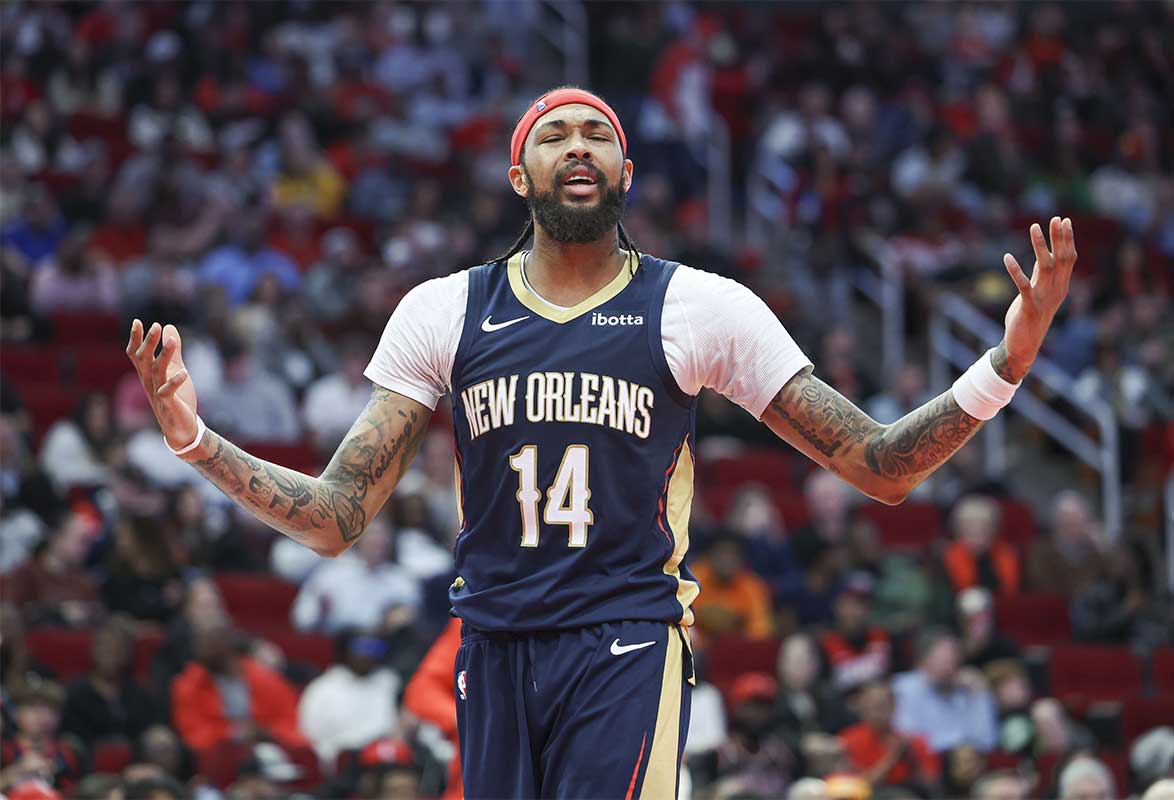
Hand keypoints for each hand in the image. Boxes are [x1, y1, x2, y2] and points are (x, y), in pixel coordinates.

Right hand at [126, 320, 199, 451]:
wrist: (182, 430)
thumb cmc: (177, 400)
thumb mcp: (176, 371)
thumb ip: (173, 352)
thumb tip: (169, 327)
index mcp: (148, 374)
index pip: (136, 354)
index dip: (135, 339)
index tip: (137, 321)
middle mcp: (149, 383)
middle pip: (144, 360)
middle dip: (149, 343)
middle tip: (156, 325)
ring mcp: (157, 394)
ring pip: (157, 372)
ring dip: (164, 356)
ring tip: (173, 341)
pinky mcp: (168, 405)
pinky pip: (168, 392)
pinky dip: (175, 382)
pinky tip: (184, 373)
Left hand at [1000, 217, 1076, 380]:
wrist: (1024, 345)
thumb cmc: (1030, 317)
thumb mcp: (1038, 293)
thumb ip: (1040, 276)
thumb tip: (1039, 258)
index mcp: (1061, 286)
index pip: (1068, 258)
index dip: (1067, 239)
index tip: (1065, 220)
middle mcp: (1057, 290)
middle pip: (1061, 259)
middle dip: (1059, 237)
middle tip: (1057, 218)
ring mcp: (1044, 298)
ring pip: (1045, 267)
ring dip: (1040, 246)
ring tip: (1034, 227)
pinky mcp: (1029, 306)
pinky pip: (1024, 285)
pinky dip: (1015, 270)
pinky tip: (1007, 257)